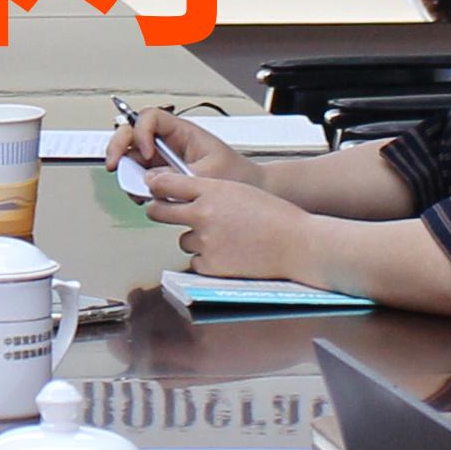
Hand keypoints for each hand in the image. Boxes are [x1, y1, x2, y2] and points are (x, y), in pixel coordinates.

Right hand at [108, 105, 252, 188]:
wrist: (248, 189)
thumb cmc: (236, 174)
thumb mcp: (209, 174)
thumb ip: (179, 177)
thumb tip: (151, 180)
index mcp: (182, 131)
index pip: (151, 118)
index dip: (142, 132)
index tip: (148, 153)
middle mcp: (168, 142)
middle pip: (131, 132)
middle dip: (117, 146)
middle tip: (114, 165)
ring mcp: (162, 158)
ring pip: (130, 156)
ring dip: (126, 170)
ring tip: (136, 189)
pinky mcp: (160, 176)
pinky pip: (138, 176)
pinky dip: (134, 186)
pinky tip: (143, 196)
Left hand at [148, 167, 323, 281]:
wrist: (297, 243)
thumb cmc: (274, 215)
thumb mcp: (239, 189)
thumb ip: (208, 189)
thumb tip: (179, 192)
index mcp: (212, 190)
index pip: (167, 183)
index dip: (156, 185)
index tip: (153, 188)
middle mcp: (203, 214)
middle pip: (159, 212)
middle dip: (158, 210)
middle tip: (161, 211)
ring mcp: (205, 242)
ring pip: (183, 239)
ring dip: (196, 239)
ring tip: (225, 237)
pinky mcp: (210, 266)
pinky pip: (196, 261)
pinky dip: (207, 259)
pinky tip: (229, 253)